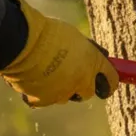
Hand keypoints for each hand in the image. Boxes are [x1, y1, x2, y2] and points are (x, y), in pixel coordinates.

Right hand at [0, 0, 118, 106]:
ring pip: (64, 96)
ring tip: (45, 70)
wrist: (22, 42)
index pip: (112, 80)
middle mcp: (81, 83)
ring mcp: (61, 94)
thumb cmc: (48, 34)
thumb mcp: (74, 37)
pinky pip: (43, 99)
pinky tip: (32, 78)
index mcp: (93, 63)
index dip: (110, 80)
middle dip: (82, 85)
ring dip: (59, 87)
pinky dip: (39, 92)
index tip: (107, 80)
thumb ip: (86, 50)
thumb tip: (95, 55)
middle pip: (87, 92)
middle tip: (71, 74)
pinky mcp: (42, 101)